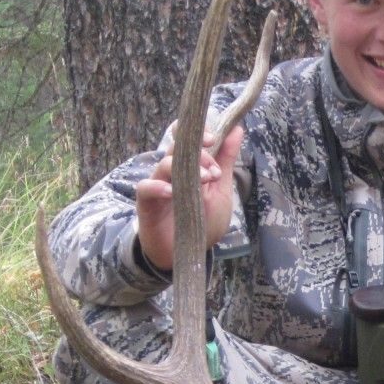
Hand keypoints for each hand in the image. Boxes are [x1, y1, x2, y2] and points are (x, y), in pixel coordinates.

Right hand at [133, 124, 243, 271]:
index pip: (187, 138)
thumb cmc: (203, 222)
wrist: (188, 254)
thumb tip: (237, 129)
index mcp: (189, 167)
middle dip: (197, 153)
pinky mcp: (146, 203)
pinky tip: (171, 192)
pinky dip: (157, 187)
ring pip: (163, 164)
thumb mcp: (221, 191)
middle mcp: (171, 172)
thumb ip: (226, 161)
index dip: (197, 134)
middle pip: (176, 148)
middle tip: (213, 170)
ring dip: (184, 169)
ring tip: (204, 180)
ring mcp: (158, 186)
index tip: (213, 138)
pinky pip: (145, 188)